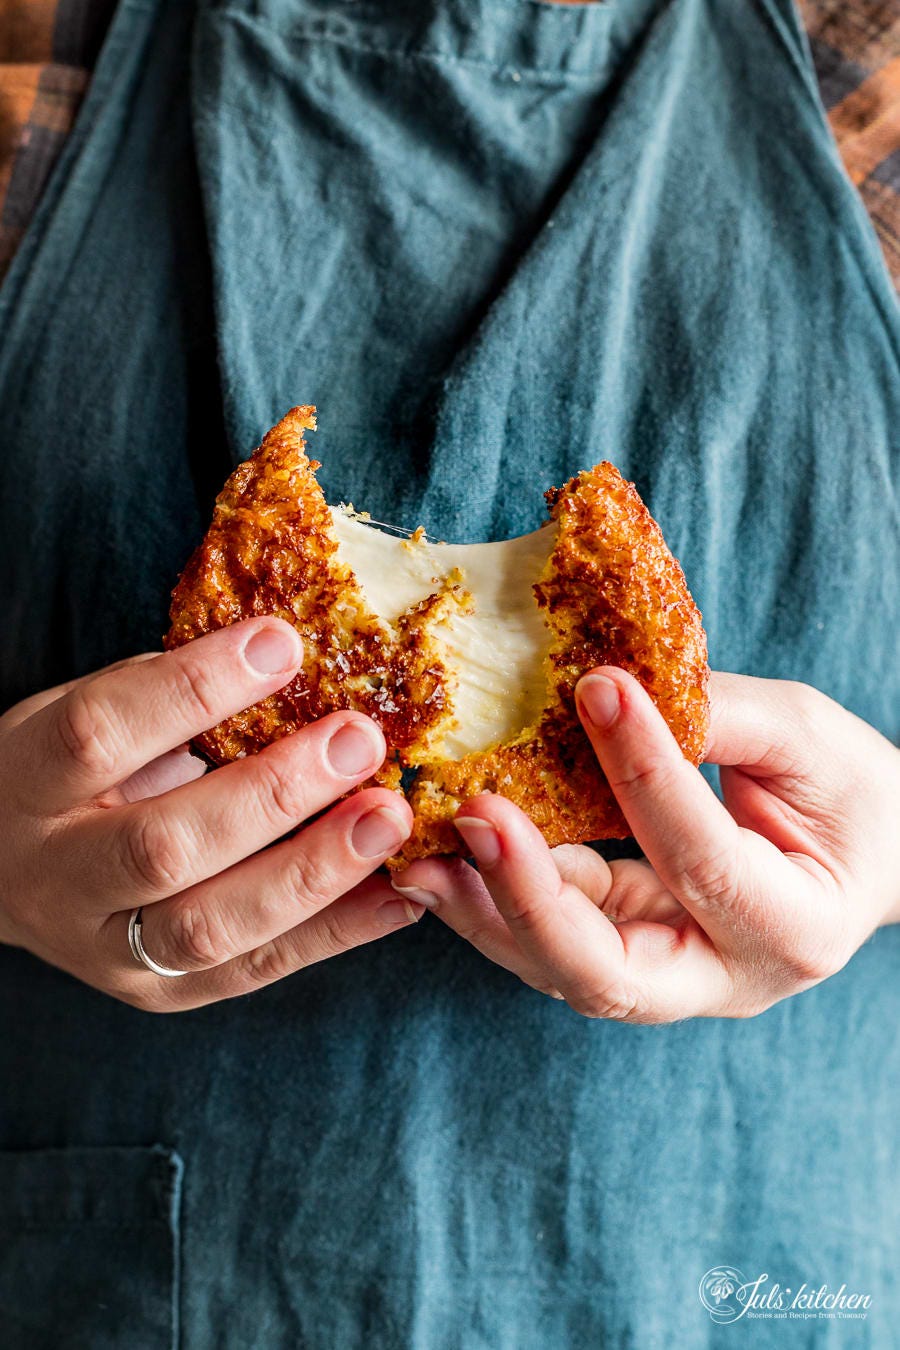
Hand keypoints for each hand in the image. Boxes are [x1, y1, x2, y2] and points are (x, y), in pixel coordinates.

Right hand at [0, 618, 421, 1010]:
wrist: (2, 876)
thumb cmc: (66, 773)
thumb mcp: (80, 713)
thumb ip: (160, 694)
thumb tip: (283, 652)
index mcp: (28, 783)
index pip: (102, 732)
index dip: (193, 688)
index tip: (282, 643)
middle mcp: (59, 877)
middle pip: (163, 846)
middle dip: (272, 793)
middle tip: (357, 742)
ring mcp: (107, 949)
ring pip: (209, 928)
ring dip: (314, 872)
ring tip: (389, 819)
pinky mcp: (160, 993)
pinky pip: (254, 971)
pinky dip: (336, 935)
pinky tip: (399, 896)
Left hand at [391, 669, 899, 1020]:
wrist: (868, 857)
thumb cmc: (847, 795)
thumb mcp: (809, 741)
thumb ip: (724, 715)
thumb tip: (609, 684)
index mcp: (794, 928)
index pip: (702, 860)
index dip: (646, 774)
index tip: (597, 686)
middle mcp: (723, 976)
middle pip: (607, 974)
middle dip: (531, 899)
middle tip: (474, 817)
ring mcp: (666, 976)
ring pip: (560, 968)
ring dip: (487, 908)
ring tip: (422, 849)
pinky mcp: (623, 950)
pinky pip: (549, 940)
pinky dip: (493, 900)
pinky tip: (442, 856)